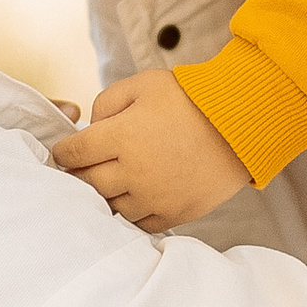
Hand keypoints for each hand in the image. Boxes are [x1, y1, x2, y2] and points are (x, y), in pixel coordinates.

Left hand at [50, 68, 252, 232]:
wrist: (241, 125)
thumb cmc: (192, 98)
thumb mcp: (144, 84)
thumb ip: (107, 102)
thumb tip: (92, 126)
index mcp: (122, 136)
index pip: (75, 152)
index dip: (64, 152)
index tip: (65, 153)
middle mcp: (134, 172)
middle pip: (88, 183)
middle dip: (81, 175)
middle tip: (81, 170)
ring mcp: (154, 197)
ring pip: (112, 206)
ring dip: (106, 195)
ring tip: (111, 183)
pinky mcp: (174, 213)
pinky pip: (139, 223)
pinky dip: (132, 211)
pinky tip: (135, 198)